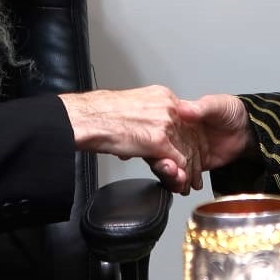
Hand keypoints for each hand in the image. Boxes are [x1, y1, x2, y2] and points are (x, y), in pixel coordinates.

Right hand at [60, 86, 203, 192]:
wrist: (89, 118)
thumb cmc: (101, 114)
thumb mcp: (132, 107)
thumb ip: (145, 119)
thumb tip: (143, 135)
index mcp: (162, 97)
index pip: (184, 121)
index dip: (187, 140)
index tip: (188, 153)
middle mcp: (168, 107)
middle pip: (189, 135)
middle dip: (190, 156)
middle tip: (190, 173)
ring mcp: (165, 123)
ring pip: (186, 149)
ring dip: (187, 169)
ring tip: (185, 182)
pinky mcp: (159, 140)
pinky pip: (178, 160)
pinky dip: (180, 174)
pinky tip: (178, 181)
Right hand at [149, 93, 252, 189]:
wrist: (249, 130)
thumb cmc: (232, 111)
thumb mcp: (217, 105)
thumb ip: (201, 108)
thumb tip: (184, 109)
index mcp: (178, 119)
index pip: (161, 132)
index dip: (157, 144)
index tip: (160, 154)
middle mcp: (179, 136)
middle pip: (164, 153)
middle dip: (164, 165)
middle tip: (171, 172)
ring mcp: (188, 151)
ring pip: (174, 167)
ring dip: (173, 177)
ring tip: (180, 183)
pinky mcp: (197, 164)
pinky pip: (187, 176)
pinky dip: (185, 183)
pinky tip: (187, 187)